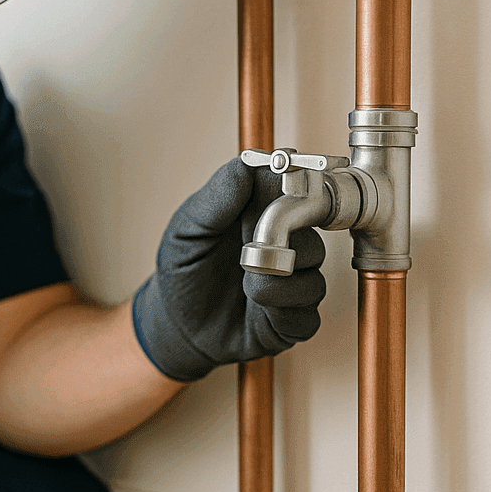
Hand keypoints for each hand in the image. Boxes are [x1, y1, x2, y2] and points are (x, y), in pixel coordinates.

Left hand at [132, 157, 325, 381]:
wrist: (176, 326)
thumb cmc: (184, 272)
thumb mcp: (188, 230)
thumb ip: (216, 198)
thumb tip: (245, 165)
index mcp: (259, 214)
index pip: (290, 186)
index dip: (291, 185)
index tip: (281, 187)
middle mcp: (283, 243)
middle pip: (312, 224)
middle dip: (283, 233)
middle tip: (251, 245)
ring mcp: (292, 281)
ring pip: (314, 267)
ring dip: (276, 275)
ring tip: (245, 282)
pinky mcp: (294, 319)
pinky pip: (308, 311)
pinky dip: (283, 309)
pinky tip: (259, 307)